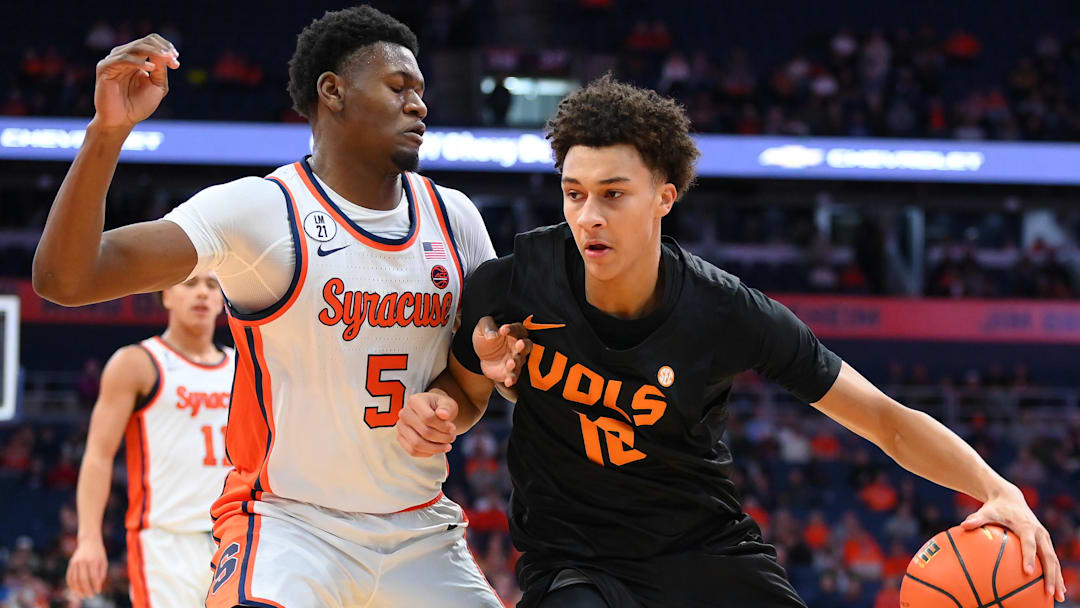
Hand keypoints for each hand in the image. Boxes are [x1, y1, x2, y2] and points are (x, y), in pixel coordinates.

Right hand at [66, 538, 107, 597]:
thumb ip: (101, 574)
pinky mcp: (70, 564)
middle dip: (86, 590)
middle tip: (90, 596)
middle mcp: (83, 562)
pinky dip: (71, 585)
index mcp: (93, 560)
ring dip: (78, 590)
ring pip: (75, 580)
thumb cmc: (99, 553)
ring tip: (83, 596)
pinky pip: (69, 577)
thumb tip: (97, 587)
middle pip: (83, 580)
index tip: (97, 592)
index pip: (93, 577)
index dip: (95, 586)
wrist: (89, 541)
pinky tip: (75, 590)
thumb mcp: (103, 561)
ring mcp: (75, 563)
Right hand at [93, 34, 179, 128]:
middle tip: (172, 58)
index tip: (176, 60)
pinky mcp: (105, 67)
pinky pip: (123, 59)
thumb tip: (164, 53)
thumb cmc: (139, 105)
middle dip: (161, 49)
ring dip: (153, 52)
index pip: (150, 41)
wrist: (122, 121)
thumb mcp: (157, 86)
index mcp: (137, 58)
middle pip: (144, 41)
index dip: (165, 46)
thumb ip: (161, 69)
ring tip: (165, 60)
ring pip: (135, 47)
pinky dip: (138, 62)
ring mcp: (114, 60)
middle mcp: (124, 56)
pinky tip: (151, 68)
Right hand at [395, 390, 457, 456]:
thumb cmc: (439, 407)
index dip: (443, 426)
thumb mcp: (447, 403)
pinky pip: (412, 451)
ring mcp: (401, 427)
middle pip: (424, 432)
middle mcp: (404, 413)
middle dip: (442, 438)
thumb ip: (446, 408)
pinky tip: (437, 448)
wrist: (432, 411)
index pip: (428, 418)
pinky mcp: (401, 438)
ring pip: (417, 444)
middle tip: (451, 438)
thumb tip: (443, 414)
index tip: (452, 428)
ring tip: (446, 445)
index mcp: (414, 401)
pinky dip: (427, 453)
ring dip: (435, 448)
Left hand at [473, 316, 531, 386]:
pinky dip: (512, 379)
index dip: (511, 329)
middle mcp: (518, 346)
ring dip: (516, 363)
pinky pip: (514, 376)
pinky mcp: (511, 372)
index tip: (503, 330)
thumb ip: (488, 327)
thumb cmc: (486, 338)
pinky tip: (508, 381)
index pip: (517, 329)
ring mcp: (516, 360)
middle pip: (527, 345)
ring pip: (520, 361)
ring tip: (510, 363)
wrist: (482, 356)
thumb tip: (493, 334)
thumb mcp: (483, 327)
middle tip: (519, 344)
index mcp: (513, 332)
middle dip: (524, 345)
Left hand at [961, 484, 1065, 601]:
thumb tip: (964, 525)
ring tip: (1060, 597)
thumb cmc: (995, 508)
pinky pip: (1052, 559)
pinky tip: (1055, 589)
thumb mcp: (985, 511)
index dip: (1029, 557)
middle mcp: (1039, 533)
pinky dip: (1055, 574)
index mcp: (1026, 526)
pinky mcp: (1045, 542)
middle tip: (1049, 592)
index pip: (1029, 544)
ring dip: (1058, 578)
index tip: (1028, 572)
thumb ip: (976, 519)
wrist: (1010, 498)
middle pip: (1048, 556)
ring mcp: (1044, 538)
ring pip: (1054, 560)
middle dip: (1051, 575)